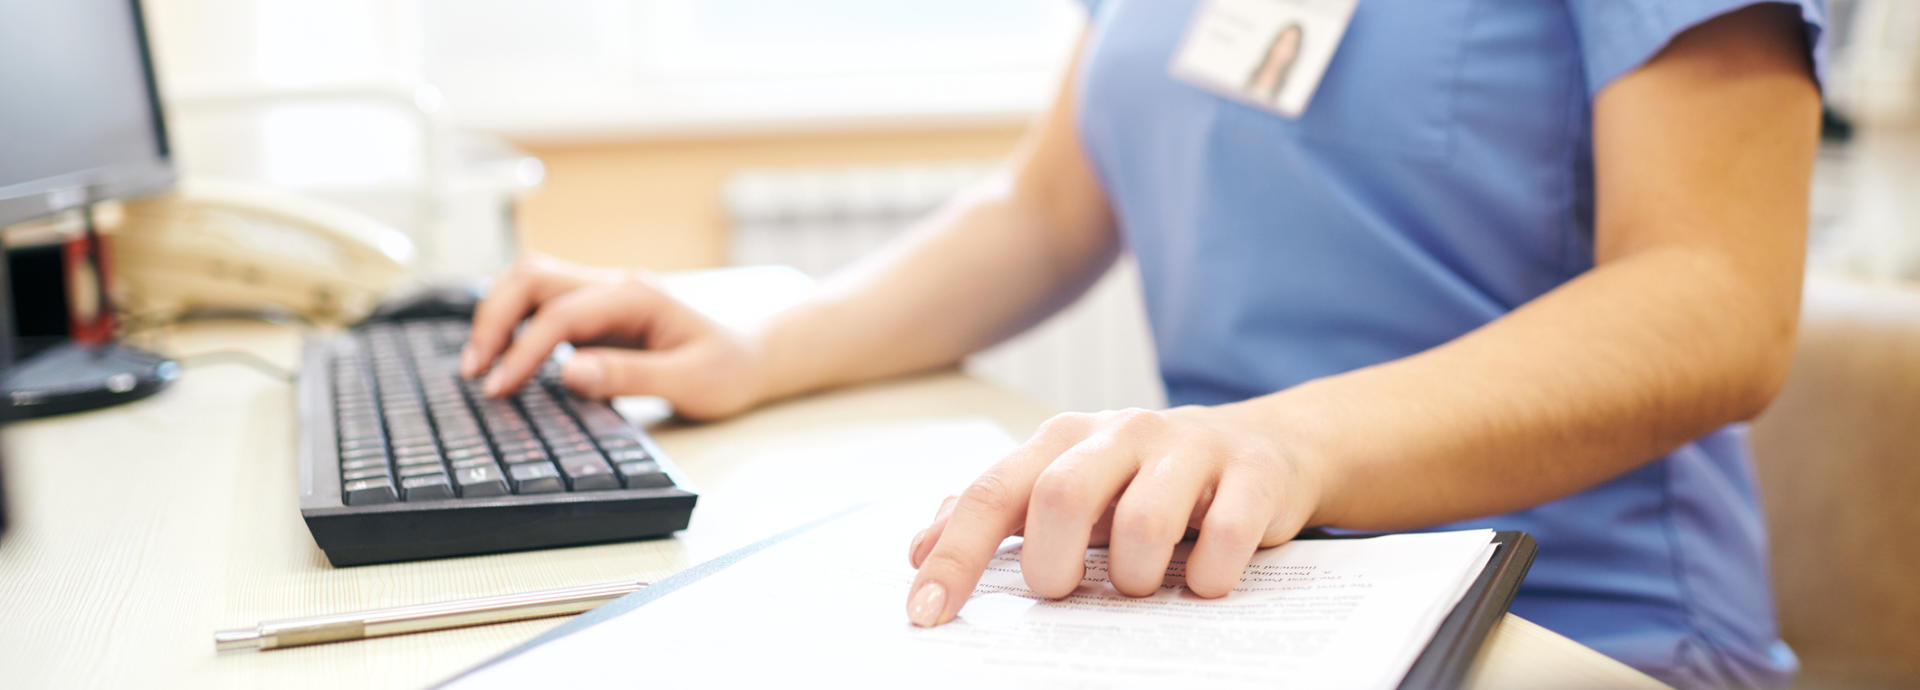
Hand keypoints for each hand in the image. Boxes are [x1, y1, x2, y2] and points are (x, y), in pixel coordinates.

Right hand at [460, 253, 765, 420]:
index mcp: (637, 296)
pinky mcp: (595, 314)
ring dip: (497, 316)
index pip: (560, 313)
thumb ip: (630, 376)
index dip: (523, 350)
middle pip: (532, 278)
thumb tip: (569, 371)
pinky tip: (501, 356)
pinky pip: (541, 304)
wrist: (752, 359)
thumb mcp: (690, 382)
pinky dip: (512, 322)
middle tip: (474, 372)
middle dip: (494, 319)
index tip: (499, 389)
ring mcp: (602, 296)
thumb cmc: (728, 370)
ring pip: (530, 283)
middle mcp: (614, 286)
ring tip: (478, 365)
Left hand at [903, 406, 1326, 626]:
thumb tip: (919, 549)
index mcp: (1064, 439)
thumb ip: (996, 514)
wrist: (1265, 448)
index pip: (992, 494)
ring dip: (1136, 576)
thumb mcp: (1066, 486)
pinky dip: (1208, 576)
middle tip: (1064, 592)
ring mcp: (1190, 448)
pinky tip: (1204, 581)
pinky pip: (1223, 537)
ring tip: (1142, 585)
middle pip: (1062, 496)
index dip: (955, 557)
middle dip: (1053, 564)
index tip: (926, 614)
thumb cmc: (1144, 481)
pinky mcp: (1253, 475)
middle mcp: (1122, 432)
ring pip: (1144, 521)